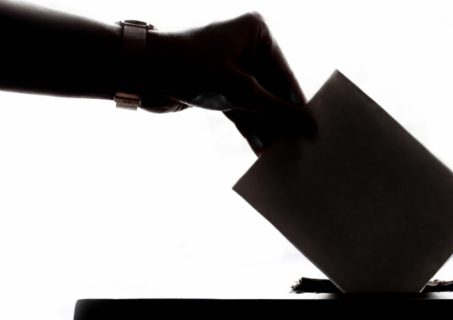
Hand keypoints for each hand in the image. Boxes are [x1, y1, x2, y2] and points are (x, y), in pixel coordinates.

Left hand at [143, 13, 314, 153]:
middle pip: (273, 90)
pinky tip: (262, 150)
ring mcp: (232, 68)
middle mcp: (246, 46)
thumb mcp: (240, 92)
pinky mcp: (219, 87)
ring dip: (267, 128)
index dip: (297, 105)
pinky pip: (242, 110)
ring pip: (258, 103)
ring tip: (282, 154)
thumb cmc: (189, 68)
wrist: (139, 72)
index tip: (313, 131)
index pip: (286, 75)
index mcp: (256, 32)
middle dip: (281, 120)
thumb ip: (277, 111)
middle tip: (299, 147)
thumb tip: (308, 127)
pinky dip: (250, 128)